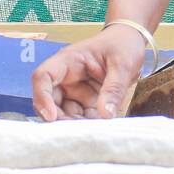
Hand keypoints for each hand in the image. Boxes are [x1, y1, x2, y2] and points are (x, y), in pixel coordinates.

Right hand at [31, 25, 145, 120]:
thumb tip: (106, 115)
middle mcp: (67, 77)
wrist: (132, 41)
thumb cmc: (123, 45)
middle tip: (78, 132)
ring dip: (76, 124)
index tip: (51, 117)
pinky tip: (101, 127)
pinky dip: (88, 124)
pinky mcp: (85, 100)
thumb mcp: (123, 65)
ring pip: (65, 112)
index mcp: (69, 61)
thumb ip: (114, 89)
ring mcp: (75, 90)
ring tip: (94, 131)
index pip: (43, 76)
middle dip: (60, 118)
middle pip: (50, 100)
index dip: (42, 97)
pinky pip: (81, 116)